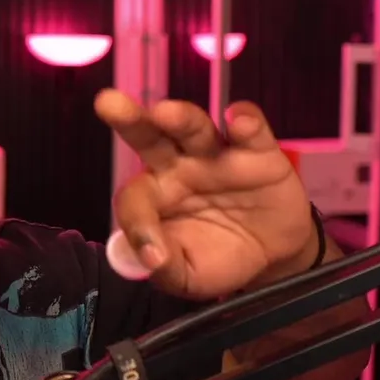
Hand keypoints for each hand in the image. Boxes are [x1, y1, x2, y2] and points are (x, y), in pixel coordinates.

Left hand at [95, 89, 315, 299]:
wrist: (272, 257)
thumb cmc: (216, 258)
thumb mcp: (187, 276)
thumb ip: (165, 269)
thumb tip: (150, 260)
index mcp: (153, 194)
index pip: (135, 198)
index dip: (139, 224)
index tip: (153, 255)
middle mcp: (178, 166)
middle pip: (149, 137)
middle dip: (129, 120)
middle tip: (107, 103)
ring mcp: (217, 155)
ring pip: (195, 129)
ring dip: (181, 118)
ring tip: (166, 112)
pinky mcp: (260, 154)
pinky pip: (252, 132)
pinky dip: (246, 122)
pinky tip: (238, 118)